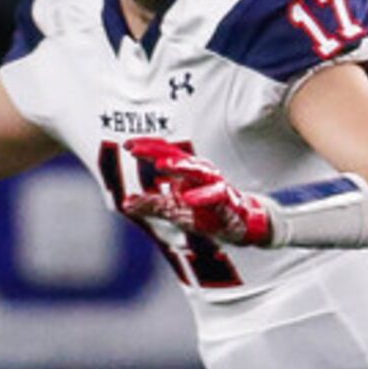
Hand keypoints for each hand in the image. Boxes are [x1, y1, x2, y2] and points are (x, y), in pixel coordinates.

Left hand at [120, 138, 275, 248]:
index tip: (127, 144)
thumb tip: (126, 203)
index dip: (148, 149)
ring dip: (180, 167)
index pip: (166, 156)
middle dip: (157, 151)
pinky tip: (188, 199)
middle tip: (136, 148)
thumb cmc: (207, 211)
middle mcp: (201, 173)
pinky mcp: (228, 202)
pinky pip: (216, 196)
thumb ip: (152, 205)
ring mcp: (215, 185)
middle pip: (178, 157)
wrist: (241, 224)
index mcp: (188, 172)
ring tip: (161, 165)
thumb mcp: (174, 210)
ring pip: (198, 172)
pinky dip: (203, 196)